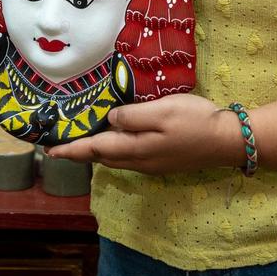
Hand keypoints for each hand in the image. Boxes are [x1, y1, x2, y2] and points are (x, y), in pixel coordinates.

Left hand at [43, 95, 244, 175]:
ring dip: (94, 153)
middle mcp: (139, 161)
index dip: (70, 149)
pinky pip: (127, 158)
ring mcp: (151, 164)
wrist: (228, 142)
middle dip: (78, 153)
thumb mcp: (162, 111)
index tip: (48, 150)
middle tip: (58, 146)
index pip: (94, 149)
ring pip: (114, 160)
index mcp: (135, 148)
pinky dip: (112, 151)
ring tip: (80, 143)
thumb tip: (109, 119)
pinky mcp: (161, 161)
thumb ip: (132, 116)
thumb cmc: (195, 121)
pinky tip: (113, 141)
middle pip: (101, 158)